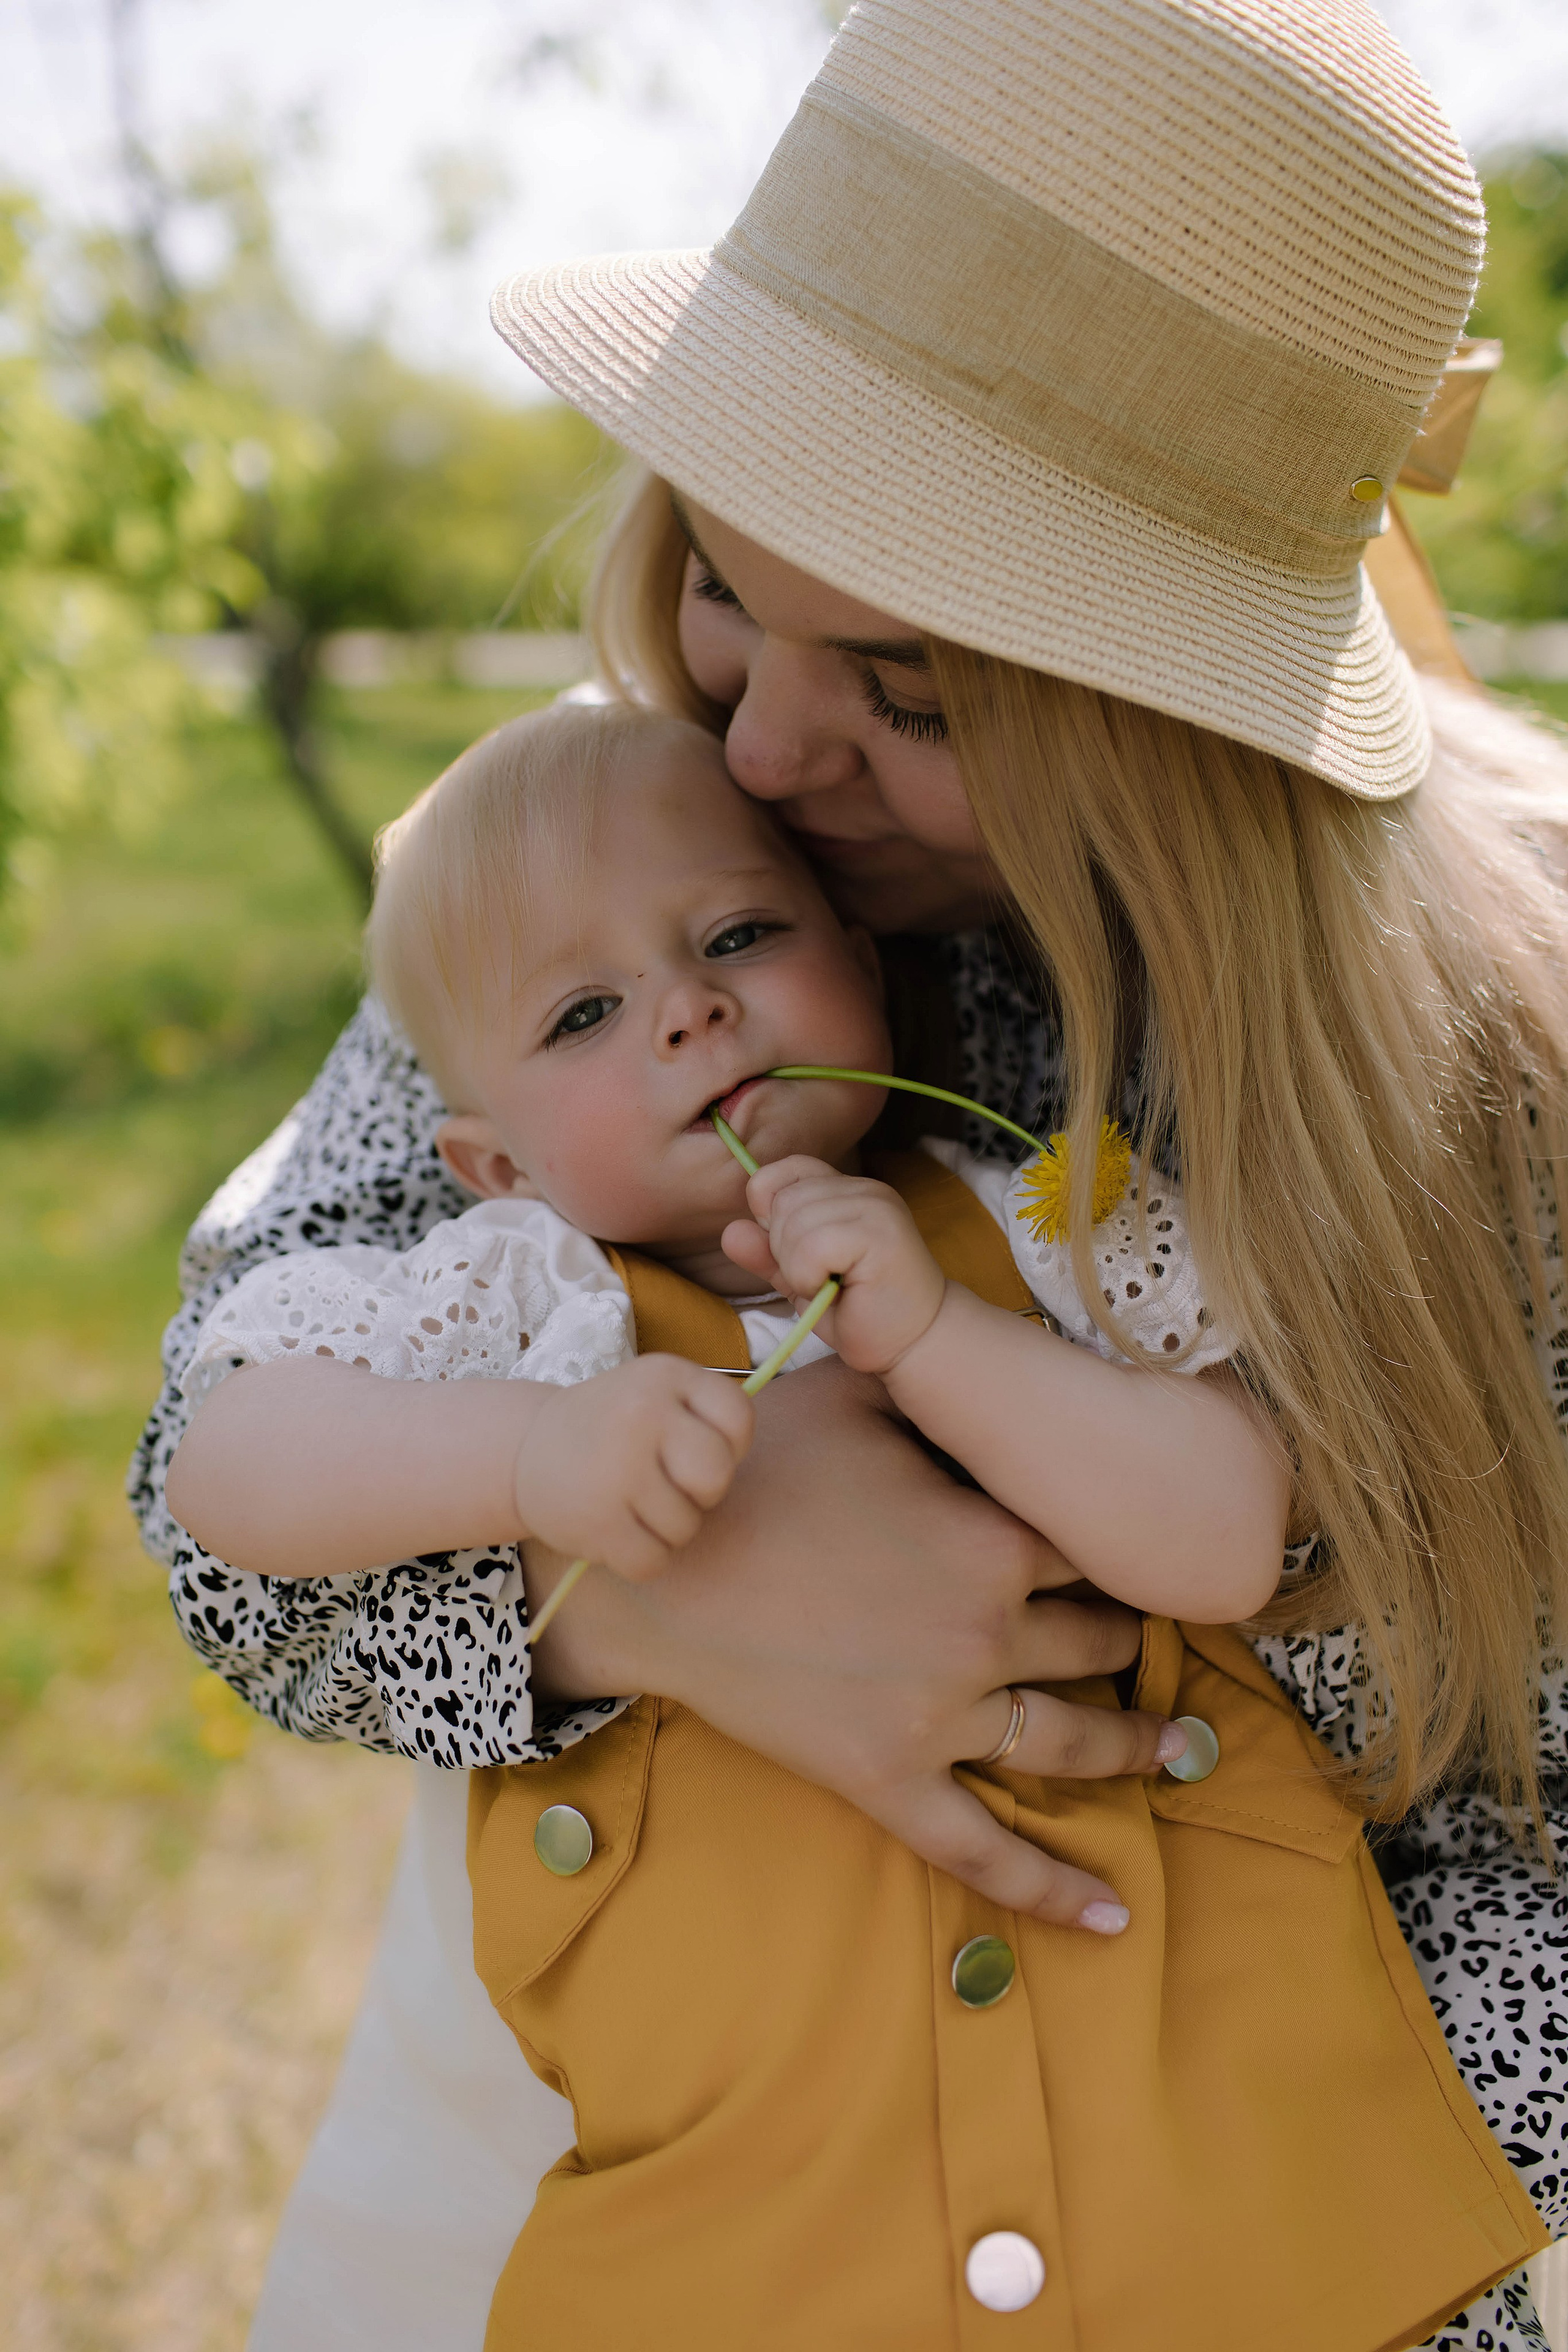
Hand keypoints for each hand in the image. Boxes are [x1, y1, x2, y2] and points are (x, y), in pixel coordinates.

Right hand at [512, 1355, 753, 1581]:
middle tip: (668, 1484)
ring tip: (631, 1503)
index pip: (739, 1419)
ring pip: (686, 1526)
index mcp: (666, 1374)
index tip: (693, 1449)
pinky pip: (654, 1560)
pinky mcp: (597, 1519)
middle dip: (701, 1492)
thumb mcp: (656, 1395)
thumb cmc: (612, 1428)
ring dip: (666, 1527)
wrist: (526, 1453)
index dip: (729, 1447)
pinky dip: (641, 1557)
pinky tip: (617, 1529)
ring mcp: (617, 1467)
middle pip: (717, 1476)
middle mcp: (642, 1412)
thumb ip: (704, 1417)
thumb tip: (734, 1464)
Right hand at [527, 1357, 1178, 1931]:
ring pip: (1071, 1739)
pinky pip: (986, 1849)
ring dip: (1135, 1743)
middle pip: (1097, 1641)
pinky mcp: (890, 1781)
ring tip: (1176, 1746)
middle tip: (1150, 1636)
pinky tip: (1115, 1917)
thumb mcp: (855, 1396)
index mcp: (991, 1539)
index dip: (1120, 1545)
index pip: (1097, 1548)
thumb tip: (994, 1354)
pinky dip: (1054, 1889)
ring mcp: (942, 1717)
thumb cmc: (752, 1469)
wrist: (655, 1572)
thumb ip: (939, 1385)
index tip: (1141, 1546)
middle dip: (1125, 1636)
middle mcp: (986, 1634)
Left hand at [724, 1156, 946, 1374]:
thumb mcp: (800, 1280)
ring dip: (798, 1269)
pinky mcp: (880, 1232)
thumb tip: (730, 1231)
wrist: (913, 1344)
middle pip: (781, 1200)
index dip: (769, 1210)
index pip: (781, 1172)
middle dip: (783, 1250)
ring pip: (793, 1224)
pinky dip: (810, 1278)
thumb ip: (766, 1254)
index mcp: (844, 1190)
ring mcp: (874, 1206)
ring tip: (833, 1287)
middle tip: (821, 1279)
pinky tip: (839, 1292)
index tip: (791, 1250)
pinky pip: (811, 1246)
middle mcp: (862, 1188)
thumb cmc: (860, 1312)